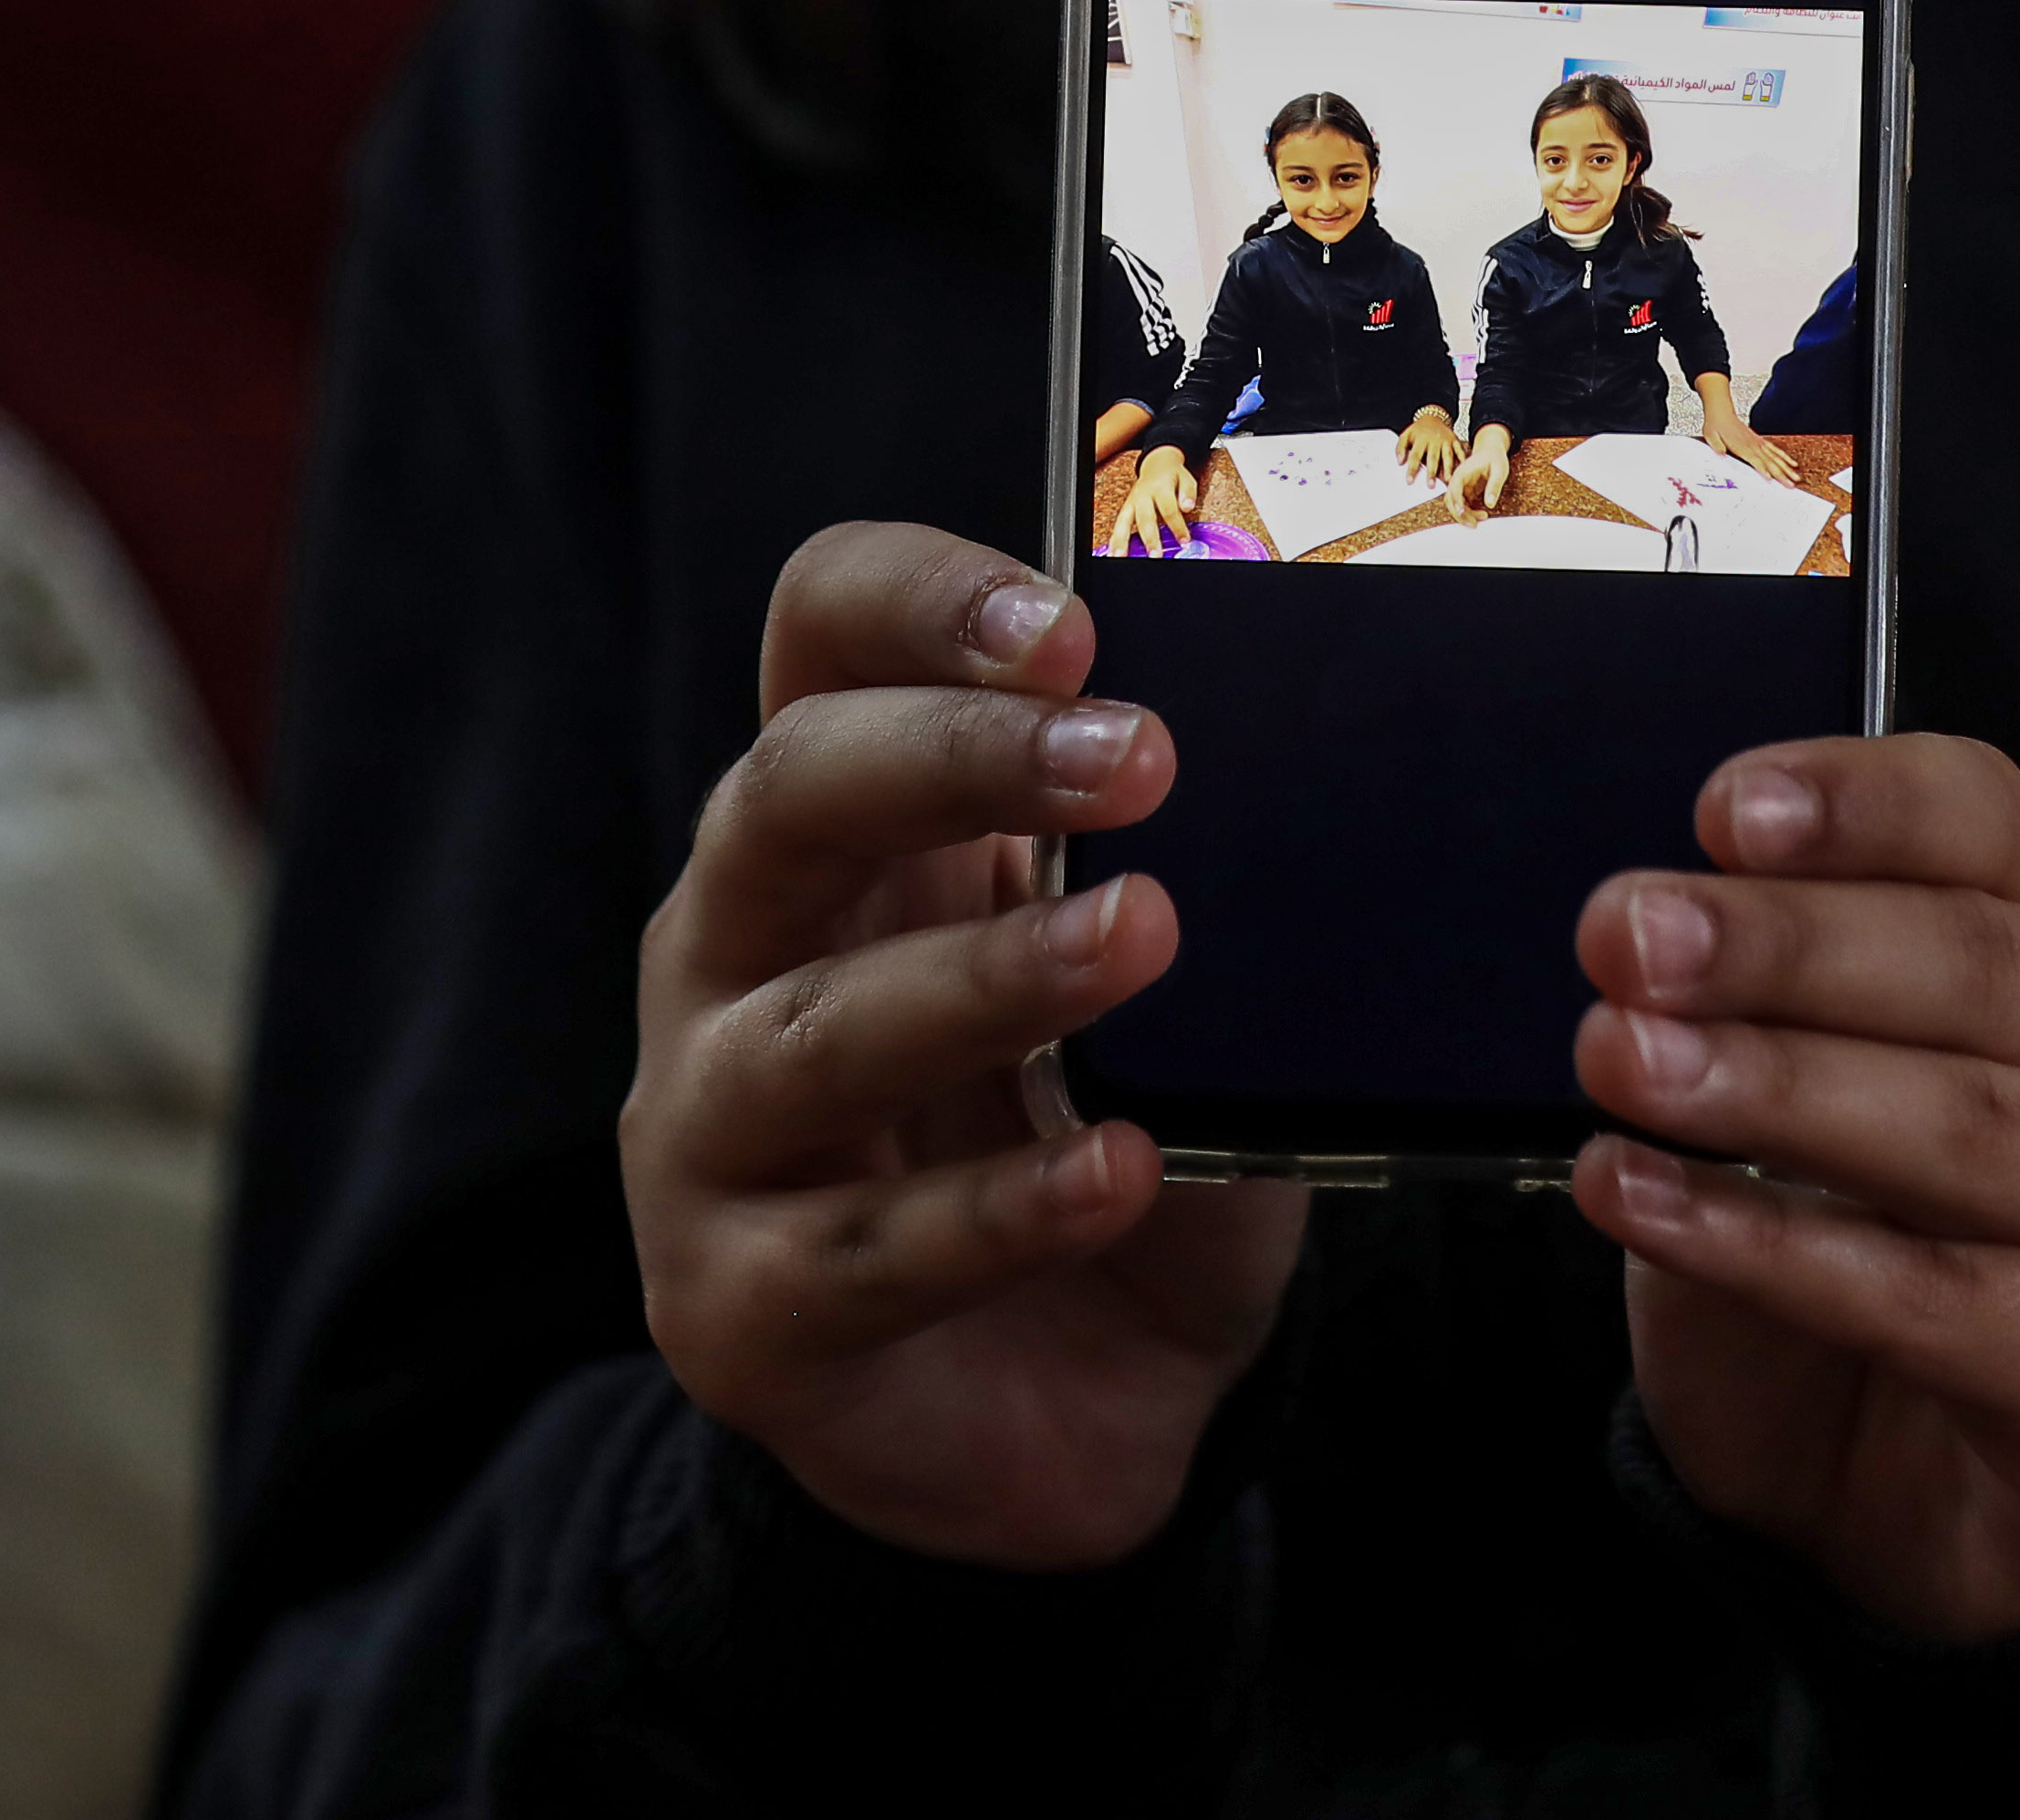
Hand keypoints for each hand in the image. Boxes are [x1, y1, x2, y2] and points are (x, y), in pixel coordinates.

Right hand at [628, 525, 1305, 1566]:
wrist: (1077, 1419)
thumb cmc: (1113, 1143)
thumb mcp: (1174, 988)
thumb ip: (1193, 882)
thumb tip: (1312, 780)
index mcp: (844, 824)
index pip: (823, 636)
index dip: (922, 601)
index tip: (1073, 625)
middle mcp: (736, 946)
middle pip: (786, 793)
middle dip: (960, 757)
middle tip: (1139, 755)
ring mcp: (707, 1129)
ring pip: (810, 1026)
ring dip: (984, 975)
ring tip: (1139, 939)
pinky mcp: (734, 1307)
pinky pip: (859, 1249)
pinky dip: (1000, 1209)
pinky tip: (1119, 1174)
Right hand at [1098, 444, 1199, 558]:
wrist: (1157, 463)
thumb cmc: (1173, 476)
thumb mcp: (1186, 478)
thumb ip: (1188, 493)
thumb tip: (1188, 507)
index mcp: (1160, 487)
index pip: (1169, 509)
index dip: (1177, 526)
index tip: (1185, 541)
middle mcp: (1143, 495)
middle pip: (1145, 518)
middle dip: (1150, 538)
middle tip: (1155, 555)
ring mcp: (1132, 502)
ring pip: (1125, 522)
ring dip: (1123, 541)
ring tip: (1121, 556)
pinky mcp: (1126, 508)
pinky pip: (1118, 524)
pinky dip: (1115, 539)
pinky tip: (1114, 553)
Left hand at [1399, 404, 1463, 480]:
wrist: (1433, 417)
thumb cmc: (1418, 430)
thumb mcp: (1406, 435)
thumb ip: (1400, 448)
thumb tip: (1399, 462)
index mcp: (1421, 439)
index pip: (1415, 456)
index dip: (1412, 469)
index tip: (1410, 481)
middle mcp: (1434, 440)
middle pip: (1432, 458)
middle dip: (1432, 472)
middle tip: (1430, 485)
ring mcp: (1446, 441)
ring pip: (1447, 456)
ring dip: (1448, 469)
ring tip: (1447, 480)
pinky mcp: (1455, 441)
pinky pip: (1460, 451)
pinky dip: (1462, 460)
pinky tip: (1463, 470)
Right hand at [1457, 428, 1516, 516]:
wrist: (1491, 451)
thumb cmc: (1495, 457)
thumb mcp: (1499, 470)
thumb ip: (1494, 486)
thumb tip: (1489, 504)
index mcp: (1462, 472)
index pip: (1454, 488)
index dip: (1456, 501)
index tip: (1462, 512)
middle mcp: (1458, 480)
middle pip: (1451, 500)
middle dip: (1460, 514)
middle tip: (1475, 523)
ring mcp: (1460, 487)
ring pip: (1455, 505)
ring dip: (1465, 515)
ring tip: (1483, 518)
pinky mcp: (1465, 491)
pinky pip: (1462, 505)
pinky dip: (1469, 512)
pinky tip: (1482, 514)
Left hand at [1570, 740, 2019, 1641]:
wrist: (1937, 1522)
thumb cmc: (1861, 1273)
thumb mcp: (1778, 1120)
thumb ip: (1725, 1023)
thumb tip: (1624, 936)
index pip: (1986, 827)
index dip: (1864, 801)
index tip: (1723, 808)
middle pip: (1980, 964)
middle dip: (1789, 943)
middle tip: (1629, 936)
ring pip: (1974, 1127)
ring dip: (1783, 1086)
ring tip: (1624, 1066)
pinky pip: (1945, 1302)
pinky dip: (1782, 1250)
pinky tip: (1651, 1207)